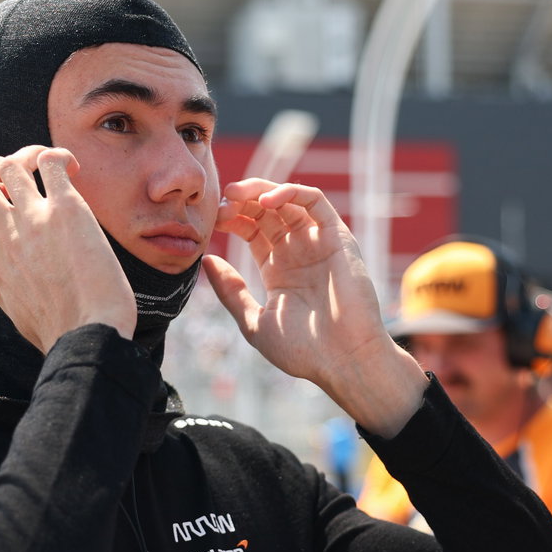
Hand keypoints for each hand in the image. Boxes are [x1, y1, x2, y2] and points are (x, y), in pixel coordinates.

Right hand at [0, 146, 136, 352]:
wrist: (88, 336)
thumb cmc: (58, 331)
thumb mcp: (13, 310)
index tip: (10, 202)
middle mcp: (7, 234)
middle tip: (26, 178)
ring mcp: (34, 219)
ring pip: (9, 164)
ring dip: (29, 157)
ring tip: (53, 171)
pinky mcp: (67, 210)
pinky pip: (50, 162)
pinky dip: (58, 157)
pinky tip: (74, 169)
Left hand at [204, 179, 425, 435]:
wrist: (344, 360)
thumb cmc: (303, 350)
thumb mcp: (255, 322)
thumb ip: (231, 291)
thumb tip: (207, 260)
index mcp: (279, 269)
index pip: (253, 229)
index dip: (233, 219)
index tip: (213, 221)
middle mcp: (298, 252)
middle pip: (268, 211)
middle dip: (243, 200)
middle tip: (222, 201)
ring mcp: (318, 243)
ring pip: (290, 201)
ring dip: (262, 191)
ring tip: (238, 194)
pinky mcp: (338, 238)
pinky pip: (316, 202)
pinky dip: (292, 193)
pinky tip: (268, 200)